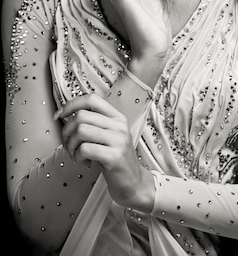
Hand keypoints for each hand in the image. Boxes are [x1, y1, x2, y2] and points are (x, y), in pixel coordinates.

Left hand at [55, 93, 154, 210]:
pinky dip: (78, 157)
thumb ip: (94, 124)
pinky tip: (84, 162)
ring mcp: (118, 140)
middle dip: (67, 131)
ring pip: (81, 130)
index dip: (71, 104)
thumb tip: (66, 115)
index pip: (92, 99)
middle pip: (81, 116)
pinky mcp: (114, 156)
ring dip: (71, 145)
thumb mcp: (108, 136)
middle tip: (69, 144)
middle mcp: (119, 125)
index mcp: (117, 117)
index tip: (59, 115)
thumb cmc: (115, 159)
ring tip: (76, 154)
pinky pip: (85, 149)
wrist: (133, 183)